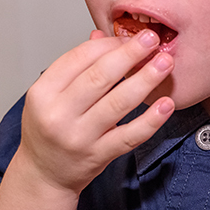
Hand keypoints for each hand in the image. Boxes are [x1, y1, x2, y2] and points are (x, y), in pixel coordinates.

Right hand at [17, 28, 173, 195]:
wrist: (43, 174)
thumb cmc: (48, 129)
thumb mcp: (50, 94)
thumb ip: (75, 66)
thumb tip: (102, 36)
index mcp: (43, 92)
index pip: (79, 58)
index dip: (108, 44)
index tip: (130, 37)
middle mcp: (59, 114)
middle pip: (100, 77)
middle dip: (130, 54)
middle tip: (152, 39)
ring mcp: (79, 137)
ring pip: (118, 103)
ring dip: (145, 80)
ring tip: (164, 63)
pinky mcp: (99, 155)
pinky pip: (130, 135)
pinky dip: (150, 119)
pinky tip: (166, 104)